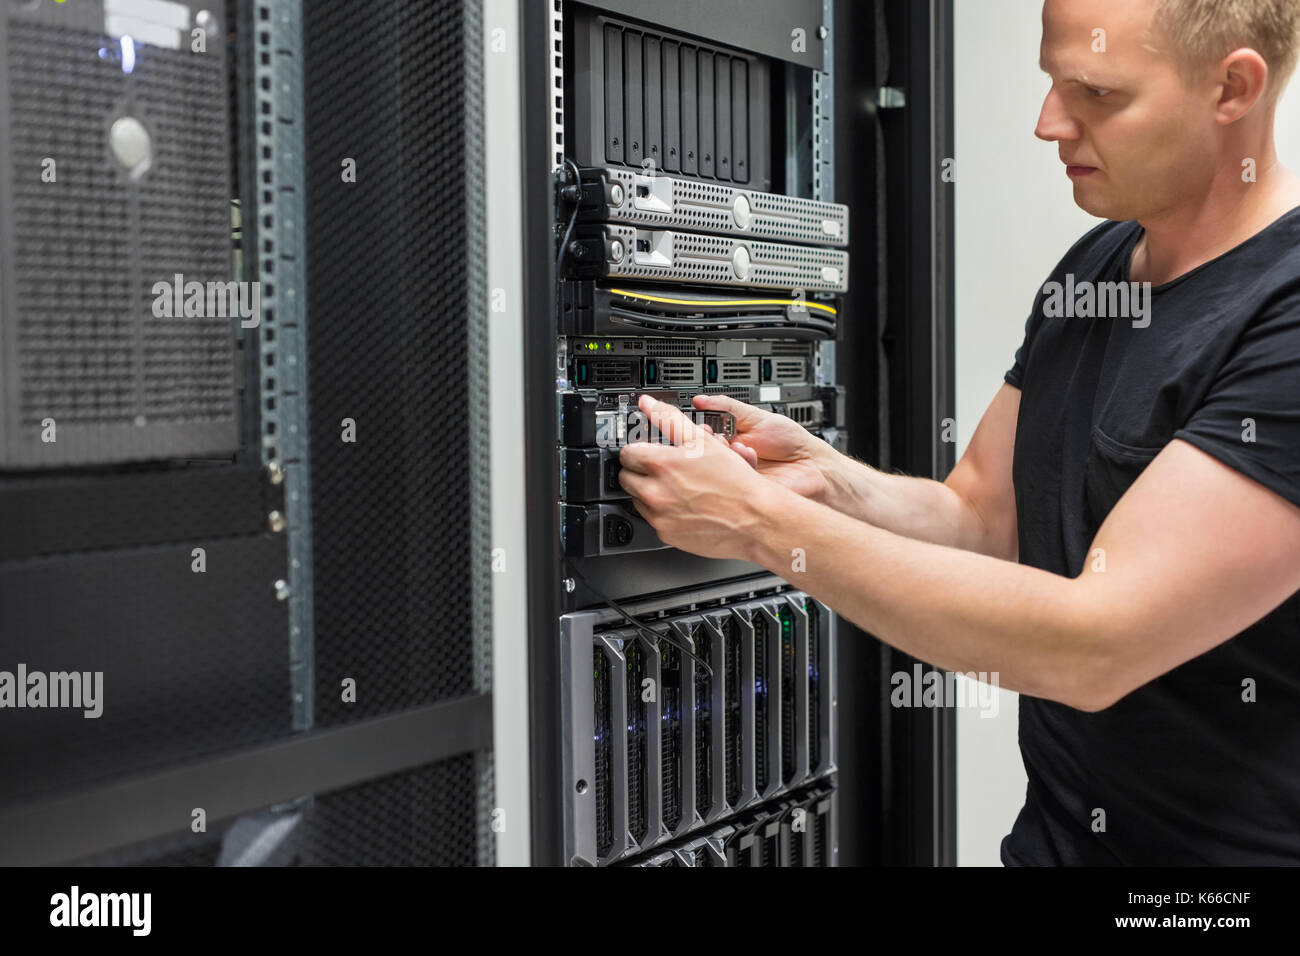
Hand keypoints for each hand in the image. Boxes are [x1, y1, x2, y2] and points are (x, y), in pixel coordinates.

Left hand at [617, 394, 789, 560]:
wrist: (756, 519)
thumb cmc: (736, 482)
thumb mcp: (704, 441)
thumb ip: (670, 419)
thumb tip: (649, 404)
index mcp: (660, 465)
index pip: (626, 453)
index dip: (638, 448)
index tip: (647, 449)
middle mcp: (655, 493)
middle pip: (626, 477)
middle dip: (640, 470)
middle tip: (662, 467)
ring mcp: (660, 517)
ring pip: (638, 500)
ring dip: (650, 491)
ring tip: (677, 486)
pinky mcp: (666, 534)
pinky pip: (653, 520)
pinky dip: (663, 512)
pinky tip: (683, 504)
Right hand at [692, 393, 834, 501]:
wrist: (813, 466)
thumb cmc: (790, 443)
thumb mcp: (757, 417)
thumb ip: (728, 408)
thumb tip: (701, 400)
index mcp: (729, 441)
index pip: (702, 437)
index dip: (699, 431)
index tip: (701, 425)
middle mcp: (729, 460)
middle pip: (705, 454)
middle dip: (709, 443)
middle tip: (716, 436)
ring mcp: (735, 477)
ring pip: (716, 467)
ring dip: (725, 453)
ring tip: (739, 446)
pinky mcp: (742, 492)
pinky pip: (730, 481)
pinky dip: (739, 465)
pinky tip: (750, 457)